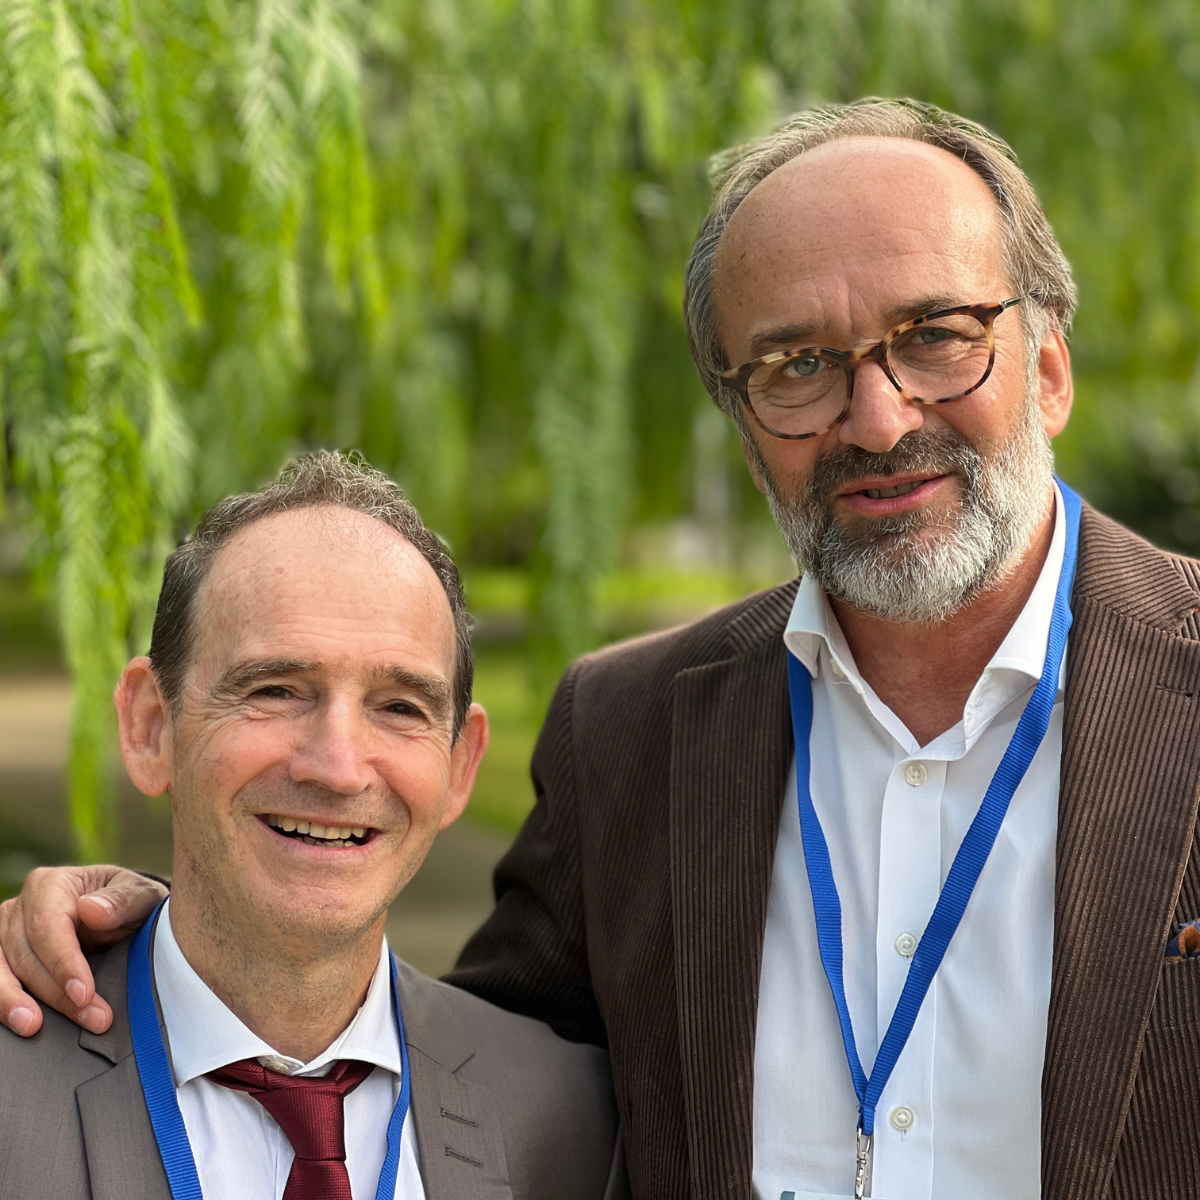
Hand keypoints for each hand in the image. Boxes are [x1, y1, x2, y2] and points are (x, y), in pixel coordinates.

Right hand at [0, 865, 167, 1035]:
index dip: (64, 963)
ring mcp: (5, 933)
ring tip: (32, 1028)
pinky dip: (4, 1003)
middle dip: (57, 993)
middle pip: (26, 954)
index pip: (49, 926)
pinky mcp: (2, 958)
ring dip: (16, 1002)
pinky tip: (17, 1022)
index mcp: (52, 885)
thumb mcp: (140, 894)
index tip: (84, 993)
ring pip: (2, 971)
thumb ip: (122, 900)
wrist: (121, 913)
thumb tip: (90, 910)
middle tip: (94, 1019)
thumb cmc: (128, 902)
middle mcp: (20, 907)